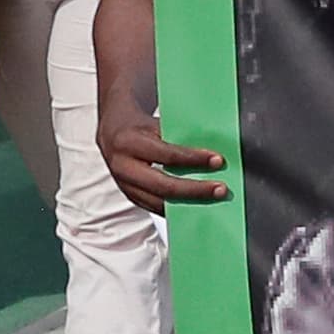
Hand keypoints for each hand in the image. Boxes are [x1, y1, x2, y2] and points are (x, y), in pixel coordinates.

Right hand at [102, 104, 228, 211]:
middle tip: (221, 189)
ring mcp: (124, 185)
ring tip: (214, 201)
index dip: (194, 159)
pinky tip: (197, 207)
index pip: (167, 155)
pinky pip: (155, 207)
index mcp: (129, 142)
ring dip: (189, 203)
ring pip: (159, 201)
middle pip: (163, 185)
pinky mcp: (130, 196)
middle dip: (195, 189)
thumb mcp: (155, 124)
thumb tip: (211, 152)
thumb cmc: (140, 127)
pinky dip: (178, 209)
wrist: (112, 132)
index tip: (218, 161)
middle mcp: (123, 166)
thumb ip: (178, 137)